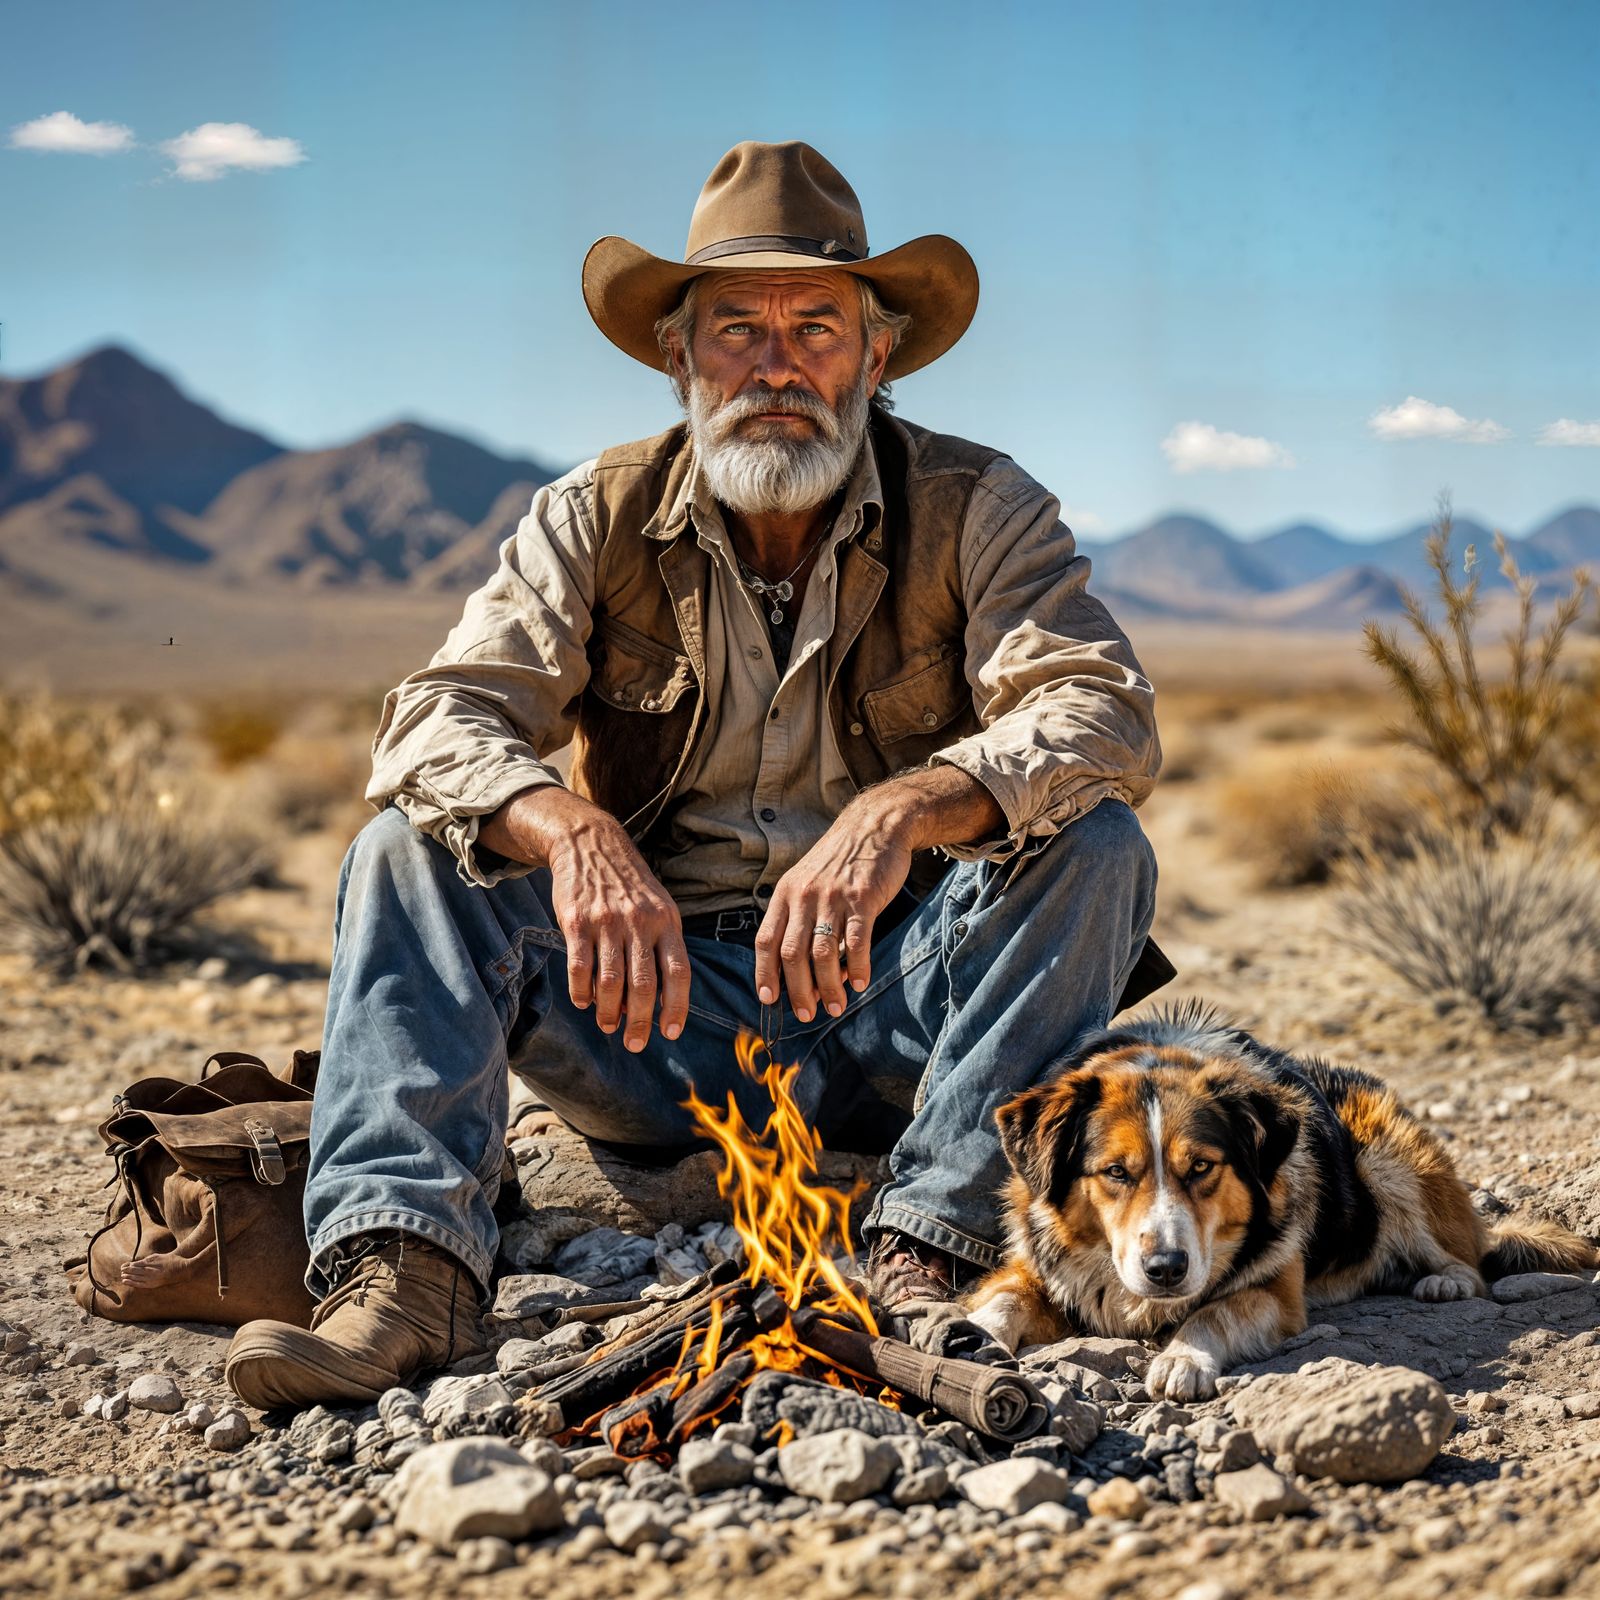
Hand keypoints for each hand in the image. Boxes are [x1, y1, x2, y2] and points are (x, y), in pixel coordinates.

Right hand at [480, 787, 689, 1052]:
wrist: (591, 843)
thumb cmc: (629, 885)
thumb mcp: (658, 906)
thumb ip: (661, 946)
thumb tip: (656, 999)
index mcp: (667, 921)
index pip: (678, 972)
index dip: (676, 1006)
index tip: (670, 1033)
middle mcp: (640, 923)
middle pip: (643, 985)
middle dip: (640, 1022)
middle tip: (634, 1043)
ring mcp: (607, 922)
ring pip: (610, 982)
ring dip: (608, 1012)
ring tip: (608, 1025)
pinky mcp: (577, 921)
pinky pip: (579, 968)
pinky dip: (581, 992)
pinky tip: (583, 1002)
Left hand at [755, 802, 912, 1022]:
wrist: (875, 826)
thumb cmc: (840, 861)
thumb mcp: (807, 882)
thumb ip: (800, 918)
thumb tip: (803, 968)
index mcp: (785, 895)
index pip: (765, 941)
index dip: (765, 974)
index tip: (769, 999)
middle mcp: (804, 897)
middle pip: (792, 954)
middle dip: (798, 991)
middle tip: (807, 1014)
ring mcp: (832, 898)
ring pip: (823, 953)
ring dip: (828, 986)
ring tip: (836, 1007)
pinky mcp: (862, 898)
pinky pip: (857, 941)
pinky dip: (858, 967)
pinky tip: (860, 983)